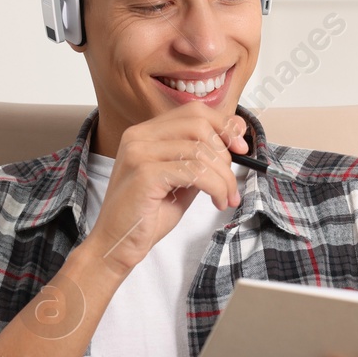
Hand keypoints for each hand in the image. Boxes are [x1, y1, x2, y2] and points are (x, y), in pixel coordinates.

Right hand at [86, 102, 248, 270]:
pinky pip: (195, 172)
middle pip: (199, 124)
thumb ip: (202, 156)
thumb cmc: (148, 215)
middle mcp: (139, 136)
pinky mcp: (144, 174)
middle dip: (225, 154)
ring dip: (224, 177)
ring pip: (200, 150)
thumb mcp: (182, 179)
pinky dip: (216, 187)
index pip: (194, 111)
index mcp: (145, 133)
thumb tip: (236, 132)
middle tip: (230, 182)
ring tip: (225, 198)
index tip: (241, 149)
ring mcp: (139, 153)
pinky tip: (217, 202)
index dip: (224, 126)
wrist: (116, 245)